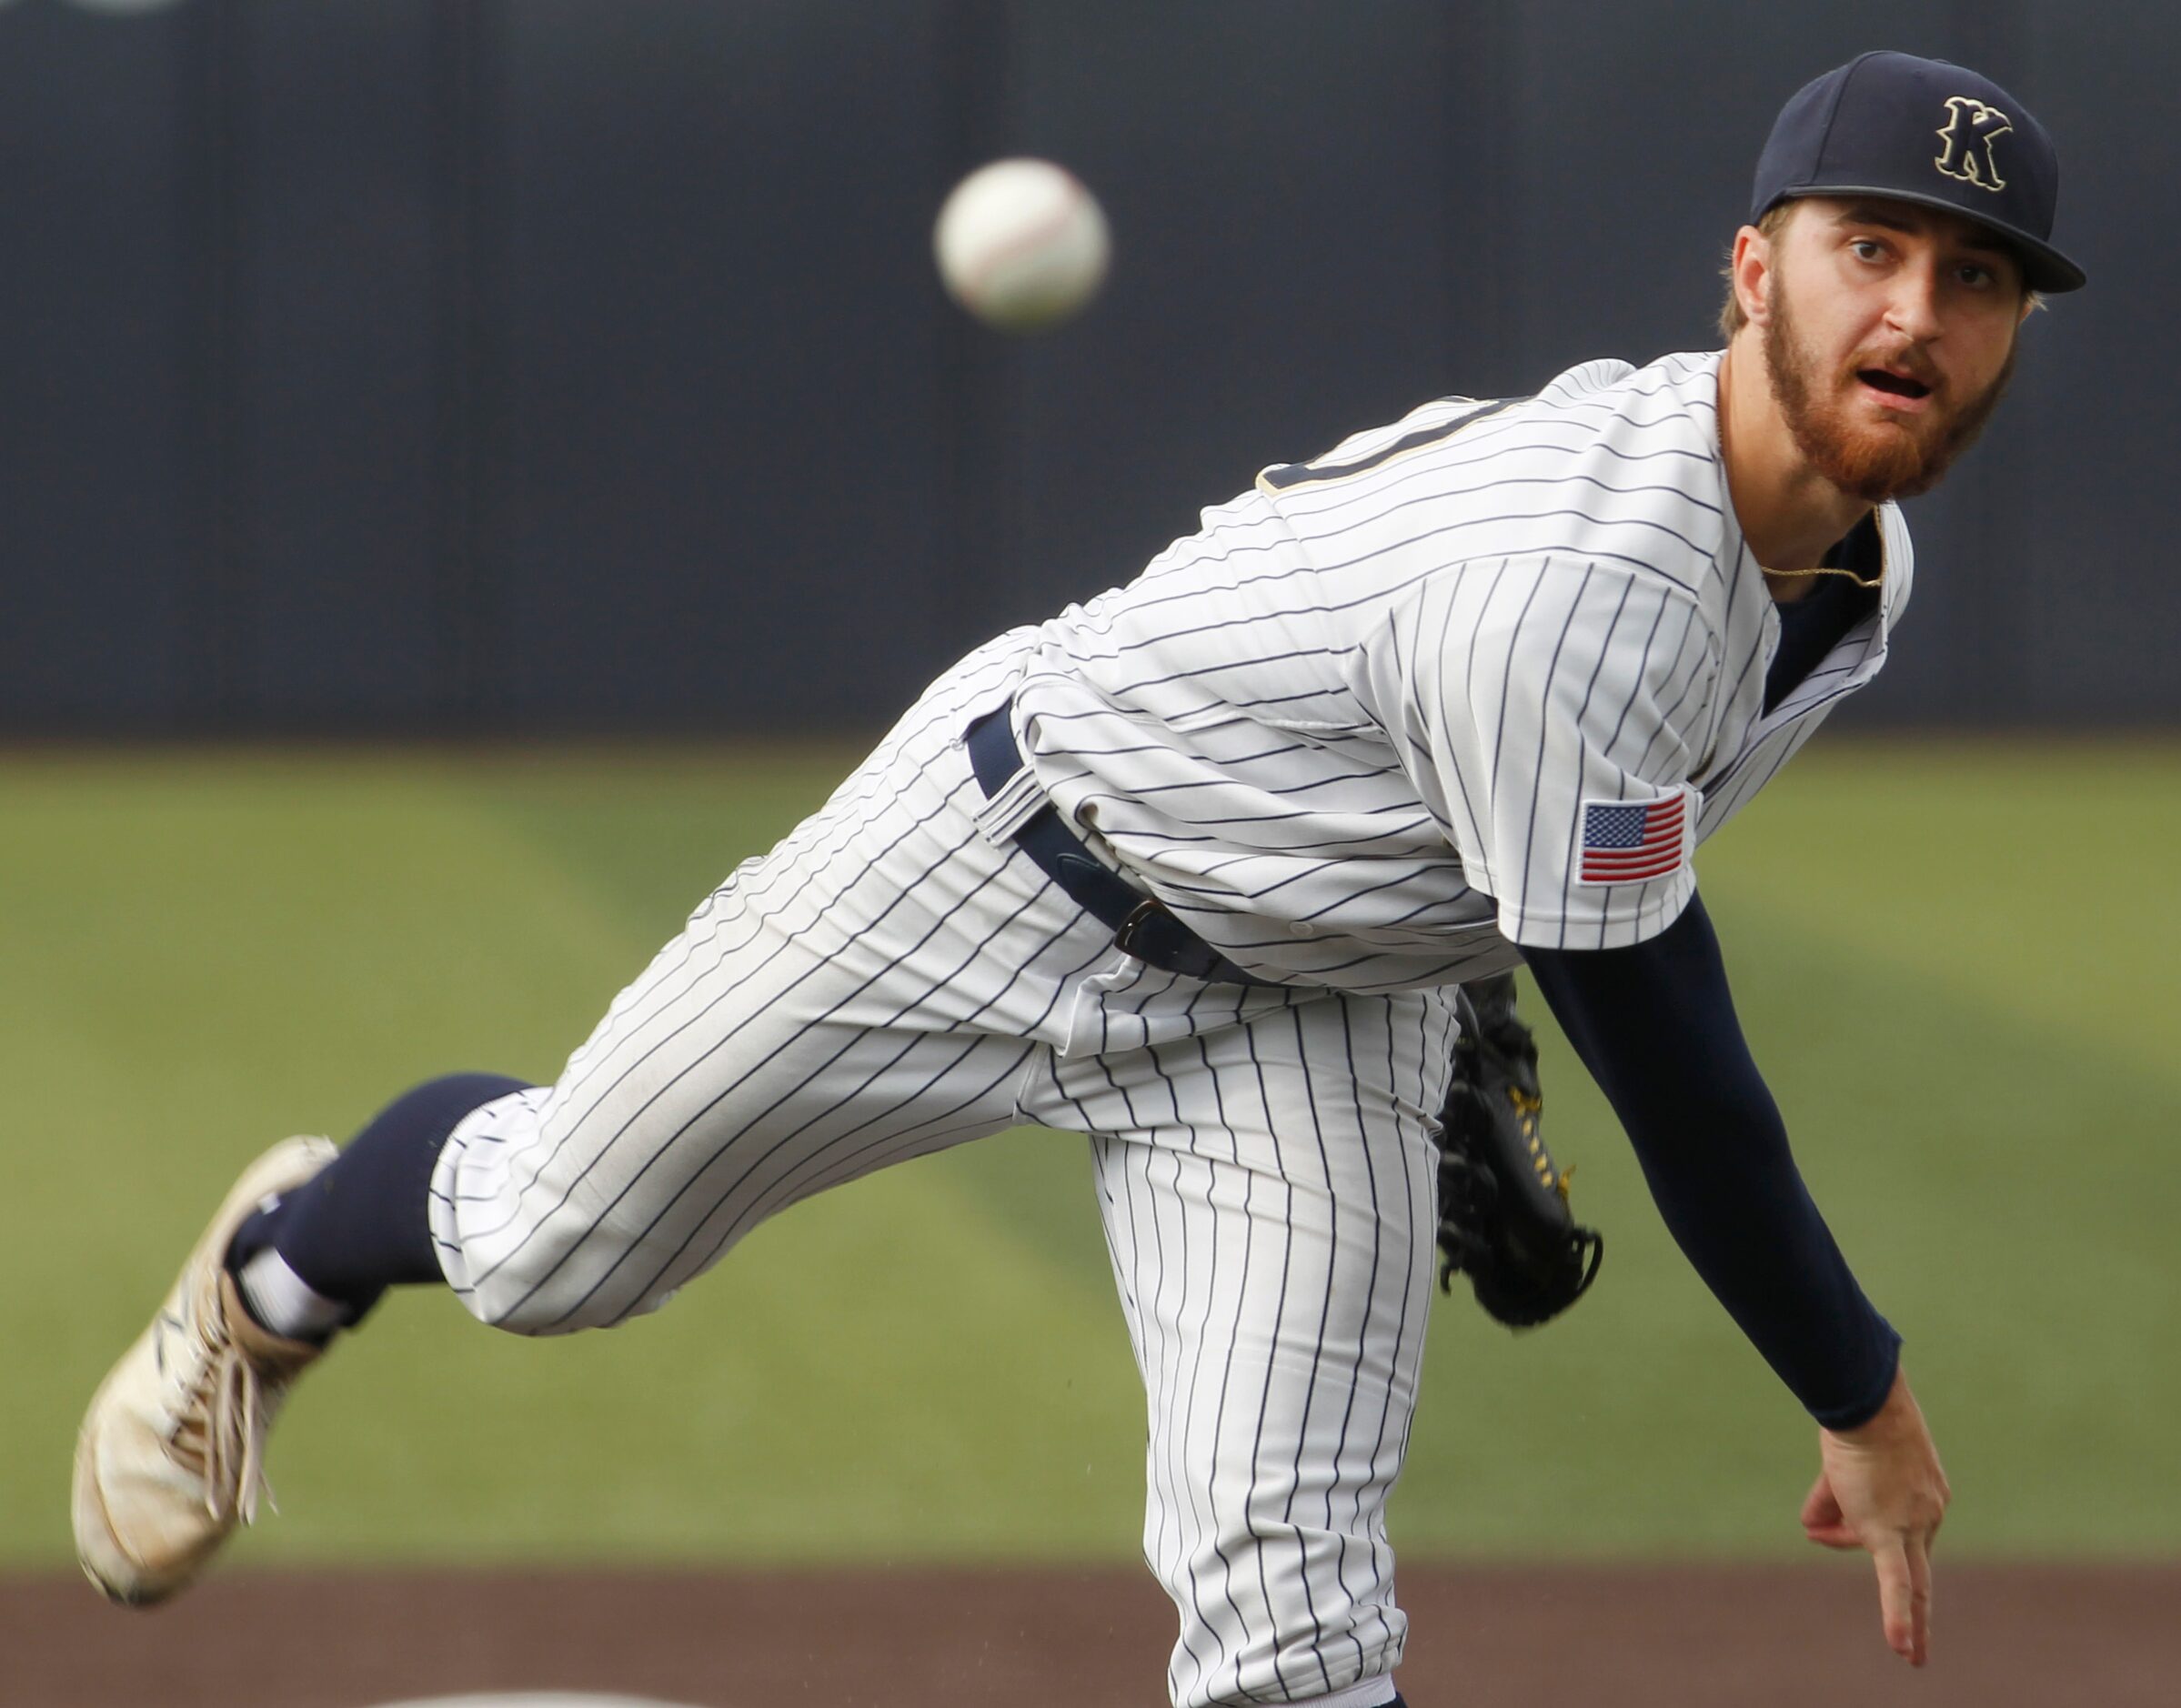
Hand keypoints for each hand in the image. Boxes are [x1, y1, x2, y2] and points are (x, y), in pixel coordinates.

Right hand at [1800, 1366, 1949, 1666]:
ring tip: (1864, 1565)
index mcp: (1926, 1495)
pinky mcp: (1893, 1534)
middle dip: (1906, 1599)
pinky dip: (1900, 1618)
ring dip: (1884, 1594)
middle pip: (1901, 1555)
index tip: (1817, 1526)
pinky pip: (1898, 1584)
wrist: (1866, 1406)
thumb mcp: (1844, 1462)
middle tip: (1909, 1649)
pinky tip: (1902, 1650)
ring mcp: (1915, 1526)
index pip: (1892, 1527)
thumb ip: (1833, 1497)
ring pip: (1896, 1569)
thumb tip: (1810, 1524)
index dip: (1848, 1531)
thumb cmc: (1856, 1420)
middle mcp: (1929, 1514)